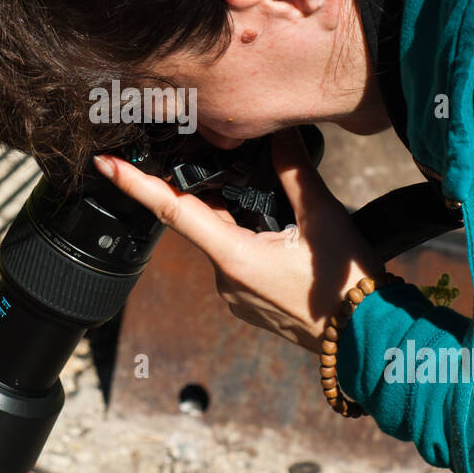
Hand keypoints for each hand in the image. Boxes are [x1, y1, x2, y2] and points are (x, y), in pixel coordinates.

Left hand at [94, 128, 386, 353]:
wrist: (369, 340)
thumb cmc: (347, 284)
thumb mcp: (324, 219)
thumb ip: (295, 172)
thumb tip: (279, 132)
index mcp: (233, 256)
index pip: (172, 211)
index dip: (135, 184)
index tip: (104, 163)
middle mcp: (225, 279)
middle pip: (203, 219)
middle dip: (213, 189)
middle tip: (227, 158)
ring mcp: (236, 295)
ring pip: (224, 239)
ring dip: (238, 215)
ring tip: (275, 200)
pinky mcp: (250, 303)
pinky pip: (238, 259)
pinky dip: (248, 237)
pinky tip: (280, 229)